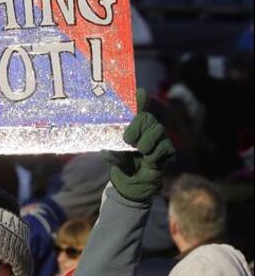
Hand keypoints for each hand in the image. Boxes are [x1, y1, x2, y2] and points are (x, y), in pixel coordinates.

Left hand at [104, 88, 174, 202]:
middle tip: (127, 140)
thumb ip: (111, 153)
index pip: (138, 110)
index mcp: (134, 128)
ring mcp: (160, 139)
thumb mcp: (113, 157)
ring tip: (139, 151)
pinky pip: (164, 146)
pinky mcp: (168, 151)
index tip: (139, 91)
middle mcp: (148, 130)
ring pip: (157, 130)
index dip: (140, 100)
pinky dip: (153, 155)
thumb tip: (106, 151)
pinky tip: (148, 161)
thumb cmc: (122, 165)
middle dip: (137, 126)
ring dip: (145, 142)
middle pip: (148, 118)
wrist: (132, 184)